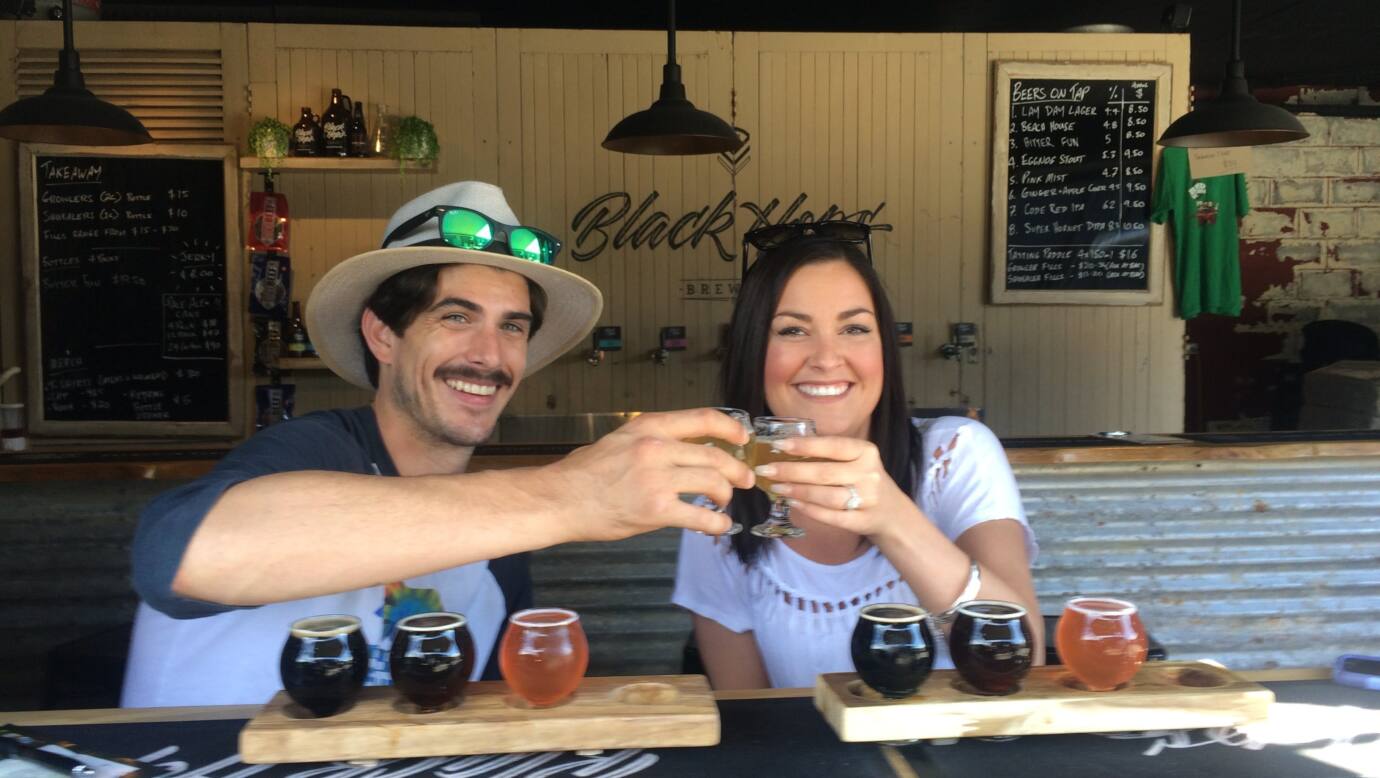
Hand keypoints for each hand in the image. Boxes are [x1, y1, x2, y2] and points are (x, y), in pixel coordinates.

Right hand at [542, 408, 753, 540]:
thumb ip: (654, 443)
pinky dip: (717, 523)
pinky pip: (701, 516)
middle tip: (745, 480)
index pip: (703, 419)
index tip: (743, 437)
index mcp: (648, 427)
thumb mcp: (621, 440)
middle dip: (737, 470)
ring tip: (724, 503)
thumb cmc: (585, 473)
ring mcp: (657, 479)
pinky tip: (718, 526)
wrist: (560, 499)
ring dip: (726, 496)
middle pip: (715, 456)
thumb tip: (687, 454)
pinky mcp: (656, 509)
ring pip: (713, 484)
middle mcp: (656, 448)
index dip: (731, 428)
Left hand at [755, 435, 914, 538]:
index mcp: (866, 452)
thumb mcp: (856, 459)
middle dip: (792, 471)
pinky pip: (832, 517)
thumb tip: (786, 446)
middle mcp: (869, 474)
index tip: (778, 445)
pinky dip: (810, 510)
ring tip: (777, 487)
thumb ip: (829, 452)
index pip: (833, 445)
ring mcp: (868, 500)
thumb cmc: (863, 479)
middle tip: (766, 470)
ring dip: (798, 491)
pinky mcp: (863, 521)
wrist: (891, 512)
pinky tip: (793, 502)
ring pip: (827, 496)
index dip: (805, 445)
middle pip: (825, 473)